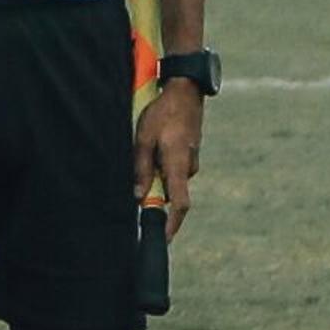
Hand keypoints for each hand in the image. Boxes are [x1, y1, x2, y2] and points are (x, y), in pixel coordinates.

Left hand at [135, 77, 202, 236]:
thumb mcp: (143, 140)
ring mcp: (191, 160)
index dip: (171, 224)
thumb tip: (139, 196)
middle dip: (154, 196)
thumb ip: (142, 169)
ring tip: (144, 151)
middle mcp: (189, 167)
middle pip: (172, 194)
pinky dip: (160, 166)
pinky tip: (151, 148)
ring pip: (169, 179)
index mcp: (179, 165)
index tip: (163, 238)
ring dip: (154, 176)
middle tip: (138, 186)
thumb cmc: (162, 113)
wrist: (185, 91)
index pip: (180, 204)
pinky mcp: (188, 153)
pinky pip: (172, 168)